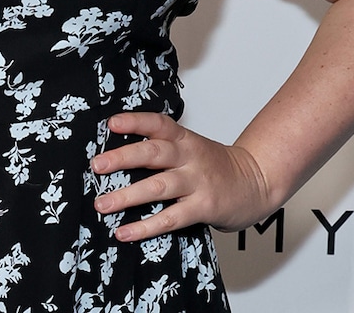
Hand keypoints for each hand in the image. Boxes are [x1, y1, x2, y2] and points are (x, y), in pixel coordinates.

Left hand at [91, 111, 273, 240]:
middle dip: (122, 158)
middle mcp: (189, 157)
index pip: (158, 124)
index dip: (135, 122)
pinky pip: (170, 218)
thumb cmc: (215, 166)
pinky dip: (145, 226)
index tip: (112, 123)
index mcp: (184, 139)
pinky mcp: (203, 208)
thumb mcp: (191, 147)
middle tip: (97, 165)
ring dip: (127, 196)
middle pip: (153, 153)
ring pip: (158, 187)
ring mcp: (197, 183)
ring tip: (102, 204)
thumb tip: (119, 157)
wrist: (256, 181)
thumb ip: (163, 149)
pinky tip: (125, 232)